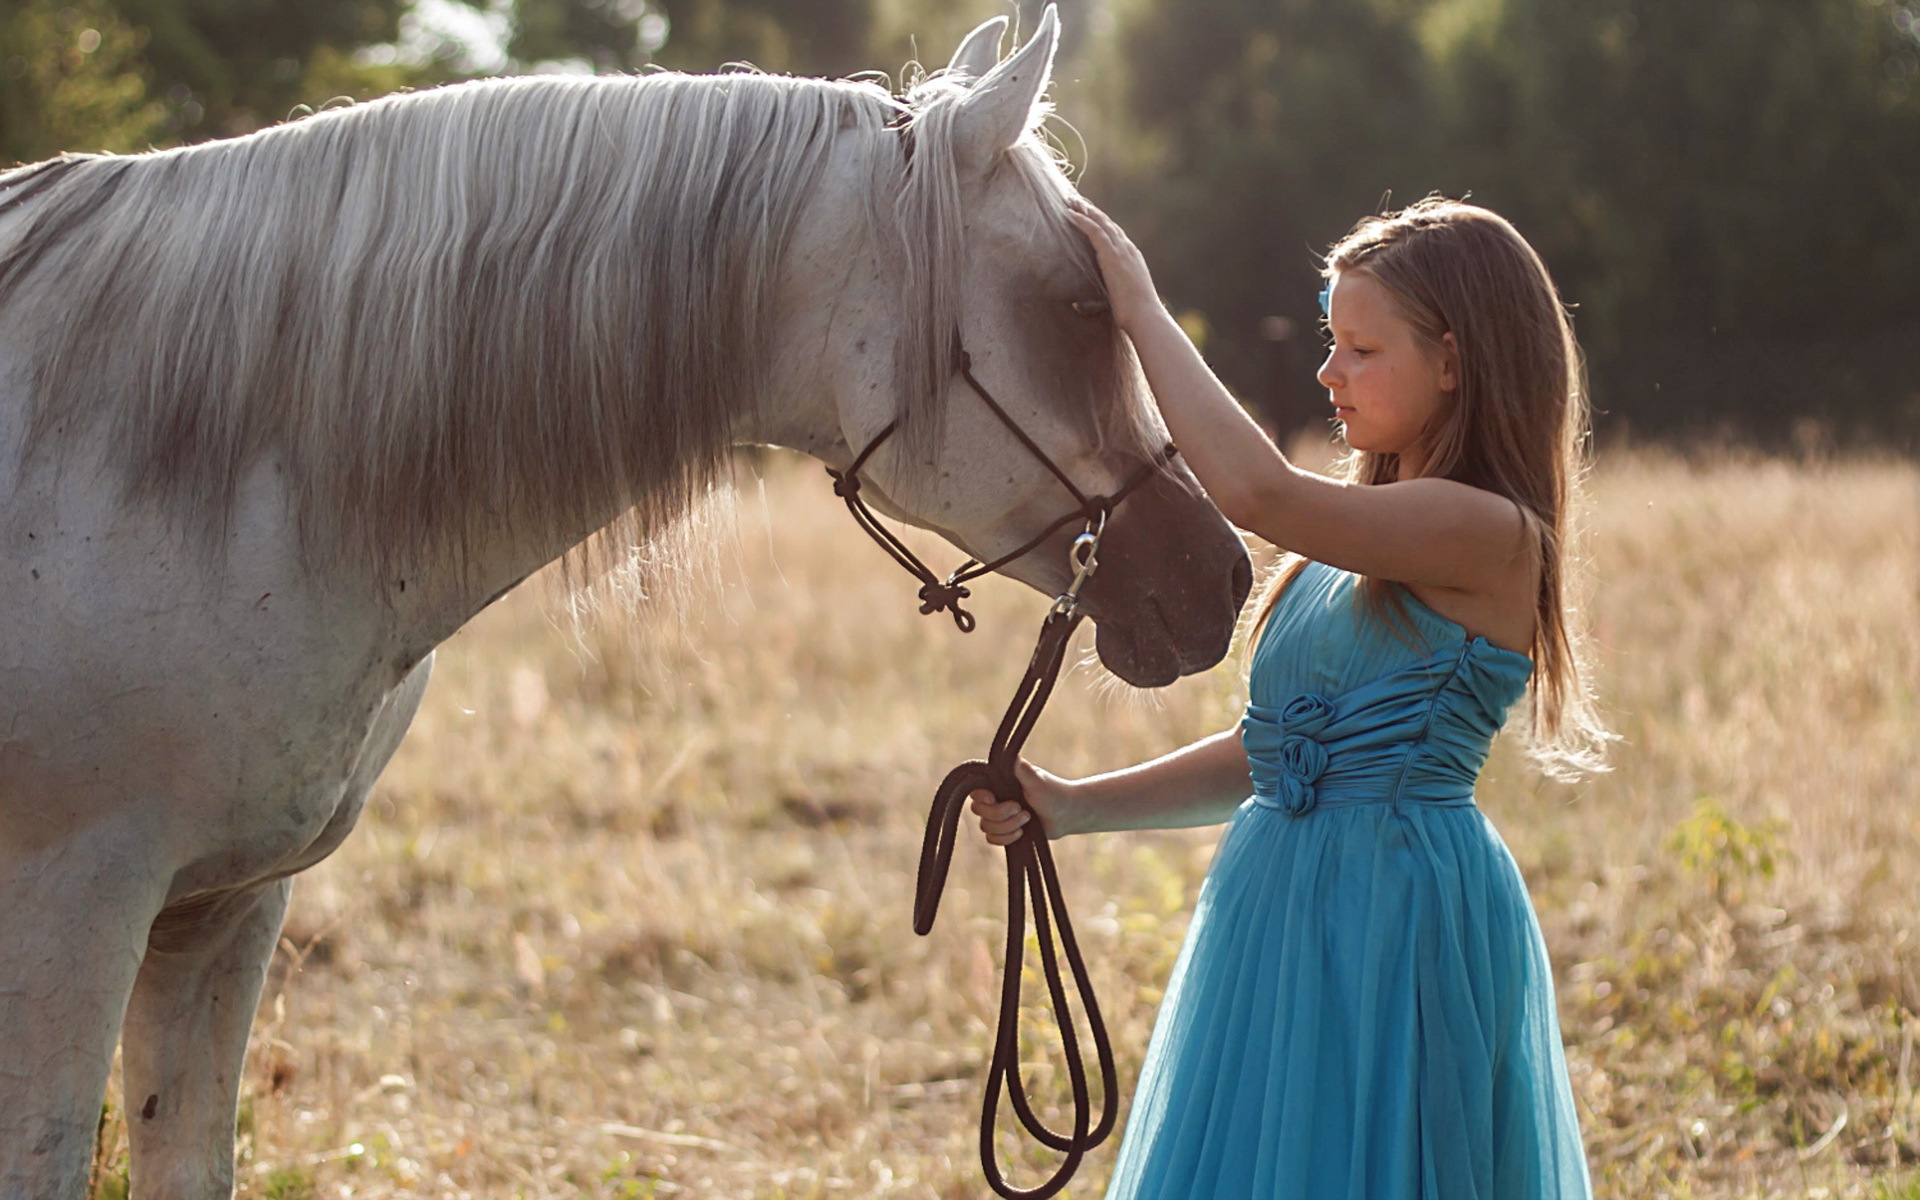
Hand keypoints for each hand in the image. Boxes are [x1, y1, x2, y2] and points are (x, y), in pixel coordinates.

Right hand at [969, 757, 1083, 845]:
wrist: (1067, 813)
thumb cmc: (1054, 793)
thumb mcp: (1037, 781)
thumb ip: (1022, 770)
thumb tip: (1011, 755)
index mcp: (999, 782)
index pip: (975, 790)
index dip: (981, 797)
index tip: (994, 798)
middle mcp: (996, 797)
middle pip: (979, 811)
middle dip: (1000, 815)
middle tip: (1022, 810)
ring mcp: (999, 815)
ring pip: (986, 827)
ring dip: (1007, 827)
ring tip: (1027, 819)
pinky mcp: (1005, 830)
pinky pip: (992, 839)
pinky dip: (1006, 838)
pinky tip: (1021, 833)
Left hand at [1064, 197, 1164, 335]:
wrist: (1145, 316)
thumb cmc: (1133, 316)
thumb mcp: (1115, 303)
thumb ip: (1096, 301)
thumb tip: (1077, 307)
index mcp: (1132, 259)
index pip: (1115, 235)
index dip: (1102, 223)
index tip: (1090, 214)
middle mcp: (1128, 250)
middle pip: (1108, 224)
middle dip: (1092, 211)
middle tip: (1078, 201)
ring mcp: (1121, 251)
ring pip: (1101, 223)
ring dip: (1085, 210)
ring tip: (1071, 201)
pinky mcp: (1112, 255)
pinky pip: (1095, 231)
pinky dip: (1082, 220)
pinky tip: (1070, 213)